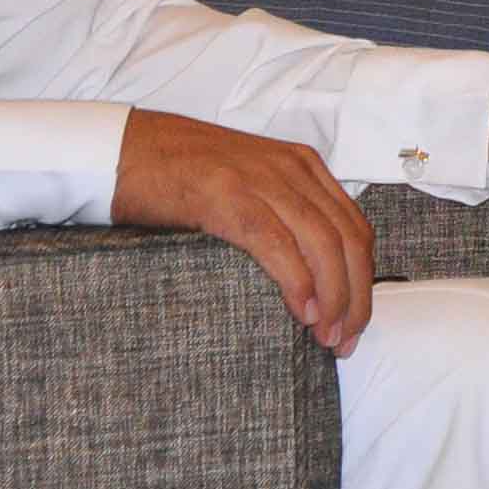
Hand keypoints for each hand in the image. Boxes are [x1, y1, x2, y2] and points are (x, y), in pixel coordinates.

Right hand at [111, 108, 378, 353]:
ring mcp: (261, 181)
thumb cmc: (181, 176)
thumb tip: (306, 276)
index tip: (356, 320)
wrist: (125, 149)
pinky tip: (302, 310)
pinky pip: (276, 242)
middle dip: (356, 295)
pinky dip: (297, 280)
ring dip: (333, 296)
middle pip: (348, 239)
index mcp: (303, 167)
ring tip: (327, 335)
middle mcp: (292, 170)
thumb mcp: (249, 186)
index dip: (363, 279)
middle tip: (346, 340)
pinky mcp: (227, 196)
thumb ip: (282, 214)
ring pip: (322, 243)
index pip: (355, 227)